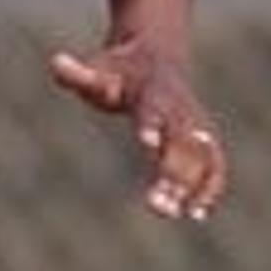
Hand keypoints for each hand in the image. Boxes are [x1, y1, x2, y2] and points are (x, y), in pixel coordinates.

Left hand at [45, 37, 225, 222]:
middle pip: (181, 140)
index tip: (148, 146)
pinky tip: (196, 213)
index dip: (152, 125)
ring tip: (173, 213)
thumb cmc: (120, 71)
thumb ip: (79, 74)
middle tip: (157, 204)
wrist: (158, 57)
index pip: (154, 108)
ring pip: (201, 156)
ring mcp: (196, 123)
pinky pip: (214, 163)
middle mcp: (181, 108)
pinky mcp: (203, 138)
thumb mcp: (98, 70)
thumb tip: (56, 62)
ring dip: (190, 186)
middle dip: (172, 171)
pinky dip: (210, 186)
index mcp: (154, 90)